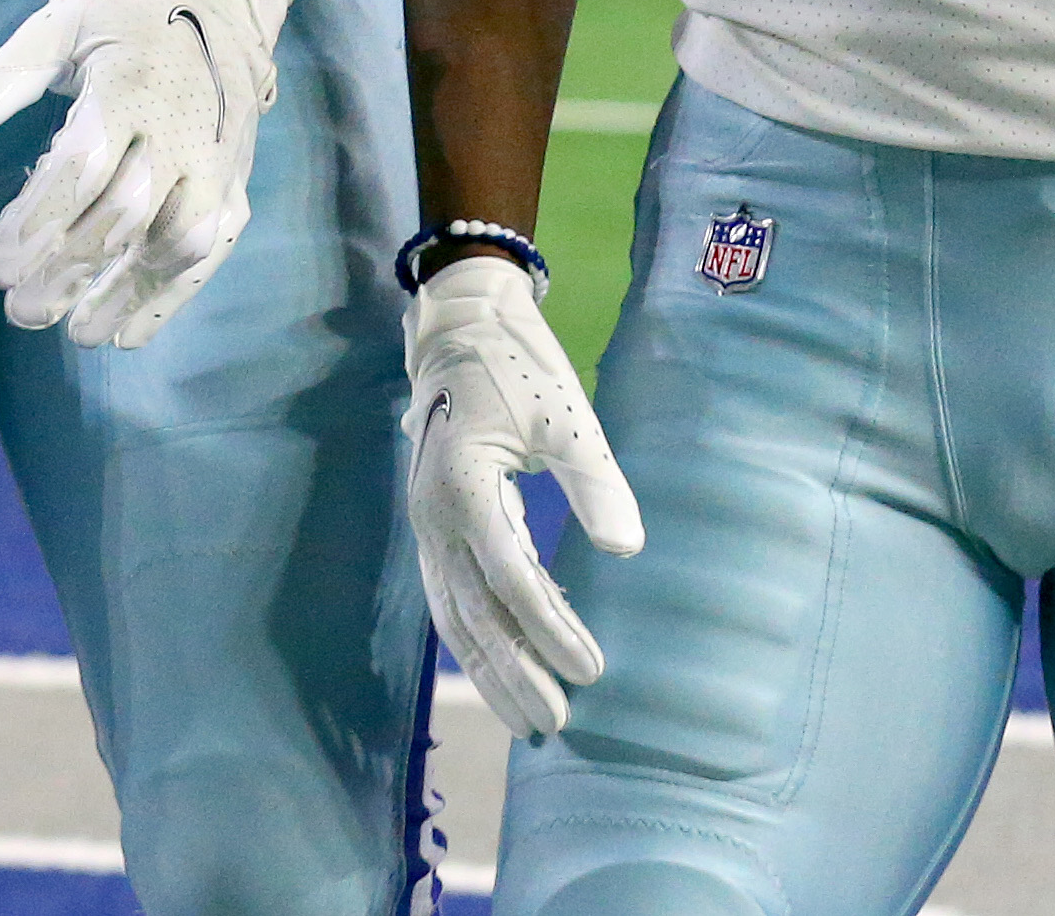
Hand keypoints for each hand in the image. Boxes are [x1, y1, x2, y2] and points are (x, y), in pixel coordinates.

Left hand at [0, 0, 291, 347]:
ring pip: (177, 242)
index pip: (82, 167)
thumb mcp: (55, 23)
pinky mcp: (234, 181)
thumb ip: (2, 80)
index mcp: (130, 85)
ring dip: (128, 294)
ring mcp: (215, 160)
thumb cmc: (120, 6)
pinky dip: (175, 296)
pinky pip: (211, 248)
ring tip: (78, 335)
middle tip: (19, 311)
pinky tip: (129, 331)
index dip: (36, 221)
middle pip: (124, 215)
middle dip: (68, 269)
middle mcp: (181, 129)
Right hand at [403, 253, 645, 738]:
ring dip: (489, 670)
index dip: (550, 629)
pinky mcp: (434, 527)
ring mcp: (426, 524)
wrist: (458, 332)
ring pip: (453, 614)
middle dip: (513, 672)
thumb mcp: (567, 416)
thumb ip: (596, 483)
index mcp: (464, 485)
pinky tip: (509, 664)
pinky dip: (477, 638)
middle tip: (555, 723)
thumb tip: (627, 550)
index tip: (591, 671)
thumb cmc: (518, 369)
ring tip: (528, 718)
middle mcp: (433, 514)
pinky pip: (450, 597)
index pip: (509, 577)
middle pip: (472, 612)